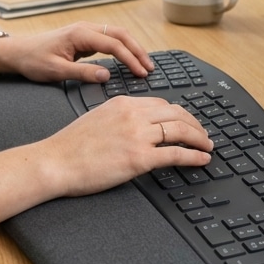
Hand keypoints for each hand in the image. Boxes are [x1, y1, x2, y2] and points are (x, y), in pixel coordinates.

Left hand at [0, 21, 154, 82]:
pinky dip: (122, 47)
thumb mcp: (56, 71)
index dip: (130, 59)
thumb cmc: (33, 60)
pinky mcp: (83, 37)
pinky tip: (128, 58)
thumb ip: (82, 73)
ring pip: (116, 35)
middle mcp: (85, 28)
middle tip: (150, 68)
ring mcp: (85, 31)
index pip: (113, 44)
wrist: (17, 52)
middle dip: (137, 50)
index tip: (141, 73)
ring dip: (132, 47)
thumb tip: (107, 75)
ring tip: (144, 64)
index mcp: (79, 34)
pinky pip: (108, 39)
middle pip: (120, 34)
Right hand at [39, 96, 211, 196]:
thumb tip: (134, 129)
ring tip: (207, 146)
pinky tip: (202, 159)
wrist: (55, 161)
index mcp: (122, 103)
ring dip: (199, 138)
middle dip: (195, 124)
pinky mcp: (139, 158)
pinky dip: (194, 156)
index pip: (161, 103)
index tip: (187, 122)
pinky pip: (176, 153)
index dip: (179, 114)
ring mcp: (137, 135)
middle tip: (204, 134)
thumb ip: (119, 119)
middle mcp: (133, 114)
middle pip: (176, 113)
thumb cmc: (69, 146)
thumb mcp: (96, 119)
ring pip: (181, 130)